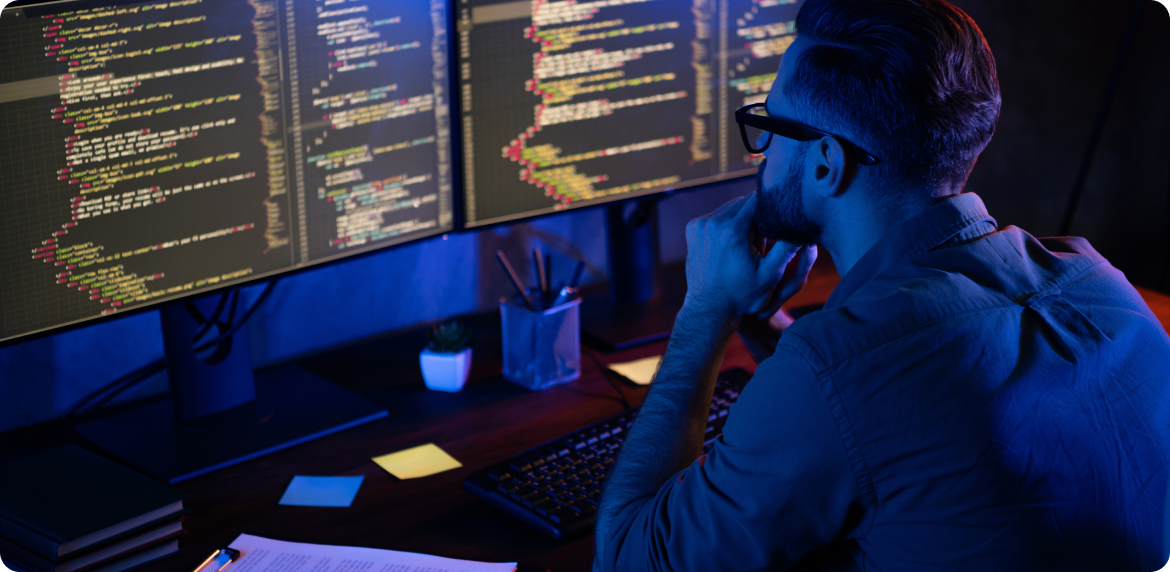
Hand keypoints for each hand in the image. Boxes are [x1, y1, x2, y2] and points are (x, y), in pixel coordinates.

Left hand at [683, 193, 812, 319]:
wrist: (710, 309)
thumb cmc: (743, 295)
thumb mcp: (771, 274)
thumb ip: (788, 246)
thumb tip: (803, 225)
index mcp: (733, 230)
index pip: (758, 200)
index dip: (771, 209)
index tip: (778, 223)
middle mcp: (713, 222)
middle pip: (743, 202)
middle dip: (756, 216)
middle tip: (763, 240)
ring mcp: (699, 225)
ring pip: (730, 208)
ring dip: (741, 219)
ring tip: (747, 245)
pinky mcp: (692, 229)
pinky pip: (716, 216)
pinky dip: (726, 224)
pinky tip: (731, 245)